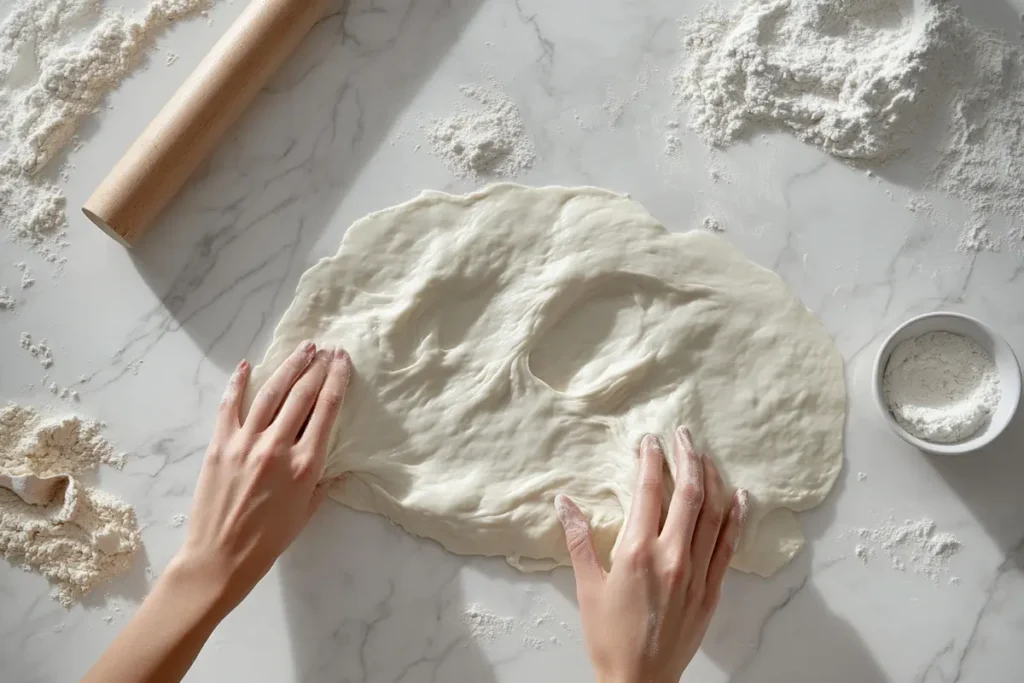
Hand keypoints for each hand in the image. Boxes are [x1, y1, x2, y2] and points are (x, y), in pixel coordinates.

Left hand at [171, 341, 351, 615]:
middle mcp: (277, 447)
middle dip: (317, 367)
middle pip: (302, 394)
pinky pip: (230, 405)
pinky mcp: (219, 445)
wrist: (219, 557)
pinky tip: (247, 365)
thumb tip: (335, 464)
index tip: (343, 361)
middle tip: (327, 349)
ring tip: (303, 349)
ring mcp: (245, 443)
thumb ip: (322, 482)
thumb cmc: (269, 541)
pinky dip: (239, 382)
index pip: (327, 410)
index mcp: (305, 465)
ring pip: (271, 392)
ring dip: (289, 366)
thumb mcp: (307, 512)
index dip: (337, 380)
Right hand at [556, 427, 748, 682]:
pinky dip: (736, 517)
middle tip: (684, 434)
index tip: (650, 440)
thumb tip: (564, 501)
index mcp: (637, 552)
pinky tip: (739, 497)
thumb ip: (578, 539)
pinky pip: (729, 546)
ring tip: (706, 455)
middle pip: (689, 494)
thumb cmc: (608, 636)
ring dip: (712, 479)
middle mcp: (672, 557)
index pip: (649, 491)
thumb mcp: (587, 585)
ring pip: (714, 514)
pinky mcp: (712, 590)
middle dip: (687, 457)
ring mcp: (697, 573)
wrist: (639, 681)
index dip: (650, 460)